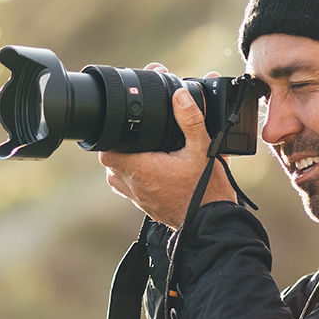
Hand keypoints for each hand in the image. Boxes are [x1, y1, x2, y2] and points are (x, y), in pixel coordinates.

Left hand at [98, 68, 235, 229]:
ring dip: (128, 158)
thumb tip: (180, 95)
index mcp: (140, 169)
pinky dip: (135, 173)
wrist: (212, 222)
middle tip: (142, 132)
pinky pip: (128, 184)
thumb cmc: (206, 190)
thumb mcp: (203, 149)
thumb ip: (191, 120)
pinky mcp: (143, 204)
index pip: (106, 146)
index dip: (113, 130)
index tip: (127, 122)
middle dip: (123, 142)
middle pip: (112, 156)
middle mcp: (132, 185)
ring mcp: (135, 197)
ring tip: (148, 148)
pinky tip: (153, 165)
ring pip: (117, 171)